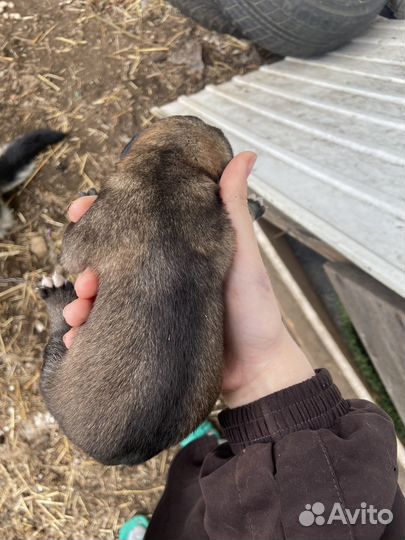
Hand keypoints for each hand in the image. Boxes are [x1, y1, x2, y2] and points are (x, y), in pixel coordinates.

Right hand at [63, 153, 313, 406]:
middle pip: (109, 262)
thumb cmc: (254, 309)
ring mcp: (149, 309)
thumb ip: (233, 209)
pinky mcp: (143, 339)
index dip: (104, 216)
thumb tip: (246, 155)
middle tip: (82, 273)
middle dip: (87, 263)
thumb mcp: (242, 254)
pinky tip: (78, 337)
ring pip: (101, 298)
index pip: (134, 227)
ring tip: (79, 309)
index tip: (81, 209)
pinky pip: (107, 332)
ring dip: (81, 300)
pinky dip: (87, 333)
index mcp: (176, 253)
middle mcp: (158, 278)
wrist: (255, 370)